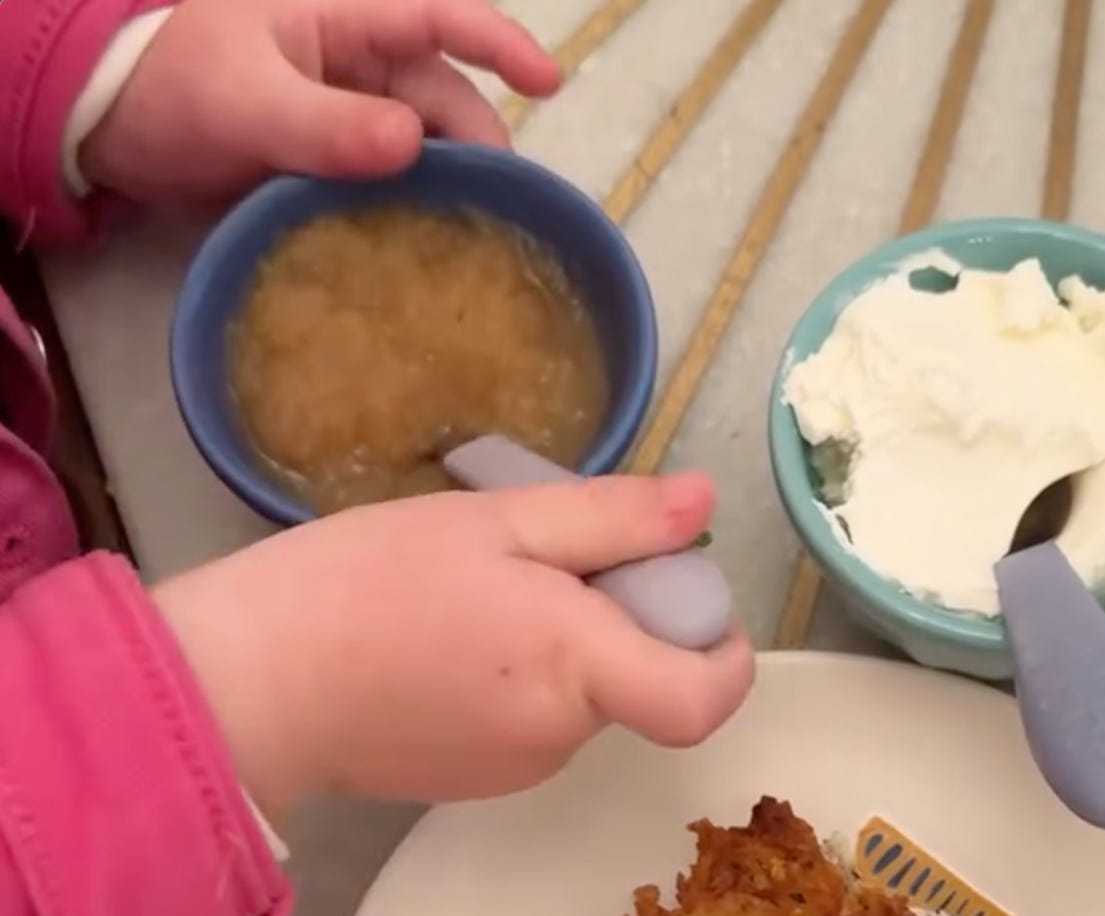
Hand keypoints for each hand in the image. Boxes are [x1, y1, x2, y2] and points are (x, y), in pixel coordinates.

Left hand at [81, 0, 559, 204]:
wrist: (110, 128)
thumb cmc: (173, 87)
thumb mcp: (248, 103)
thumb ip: (329, 126)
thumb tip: (413, 145)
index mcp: (344, 20)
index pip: (441, 18)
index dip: (501, 46)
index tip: (550, 85)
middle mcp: (358, 64)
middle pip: (447, 103)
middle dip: (481, 153)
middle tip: (503, 221)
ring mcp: (346, 118)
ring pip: (423, 153)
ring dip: (447, 194)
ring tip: (472, 250)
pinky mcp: (331, 167)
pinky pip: (389, 188)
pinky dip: (410, 217)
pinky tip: (425, 258)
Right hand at [154, 475, 755, 817]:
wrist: (250, 685)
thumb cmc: (363, 586)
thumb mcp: (493, 522)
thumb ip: (611, 518)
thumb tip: (704, 506)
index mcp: (578, 668)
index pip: (705, 699)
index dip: (728, 656)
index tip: (702, 606)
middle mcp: (563, 736)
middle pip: (638, 683)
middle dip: (619, 622)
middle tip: (543, 559)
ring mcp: (518, 771)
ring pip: (580, 700)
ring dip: (560, 648)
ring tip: (475, 593)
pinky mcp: (474, 783)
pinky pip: (530, 723)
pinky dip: (515, 680)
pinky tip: (445, 641)